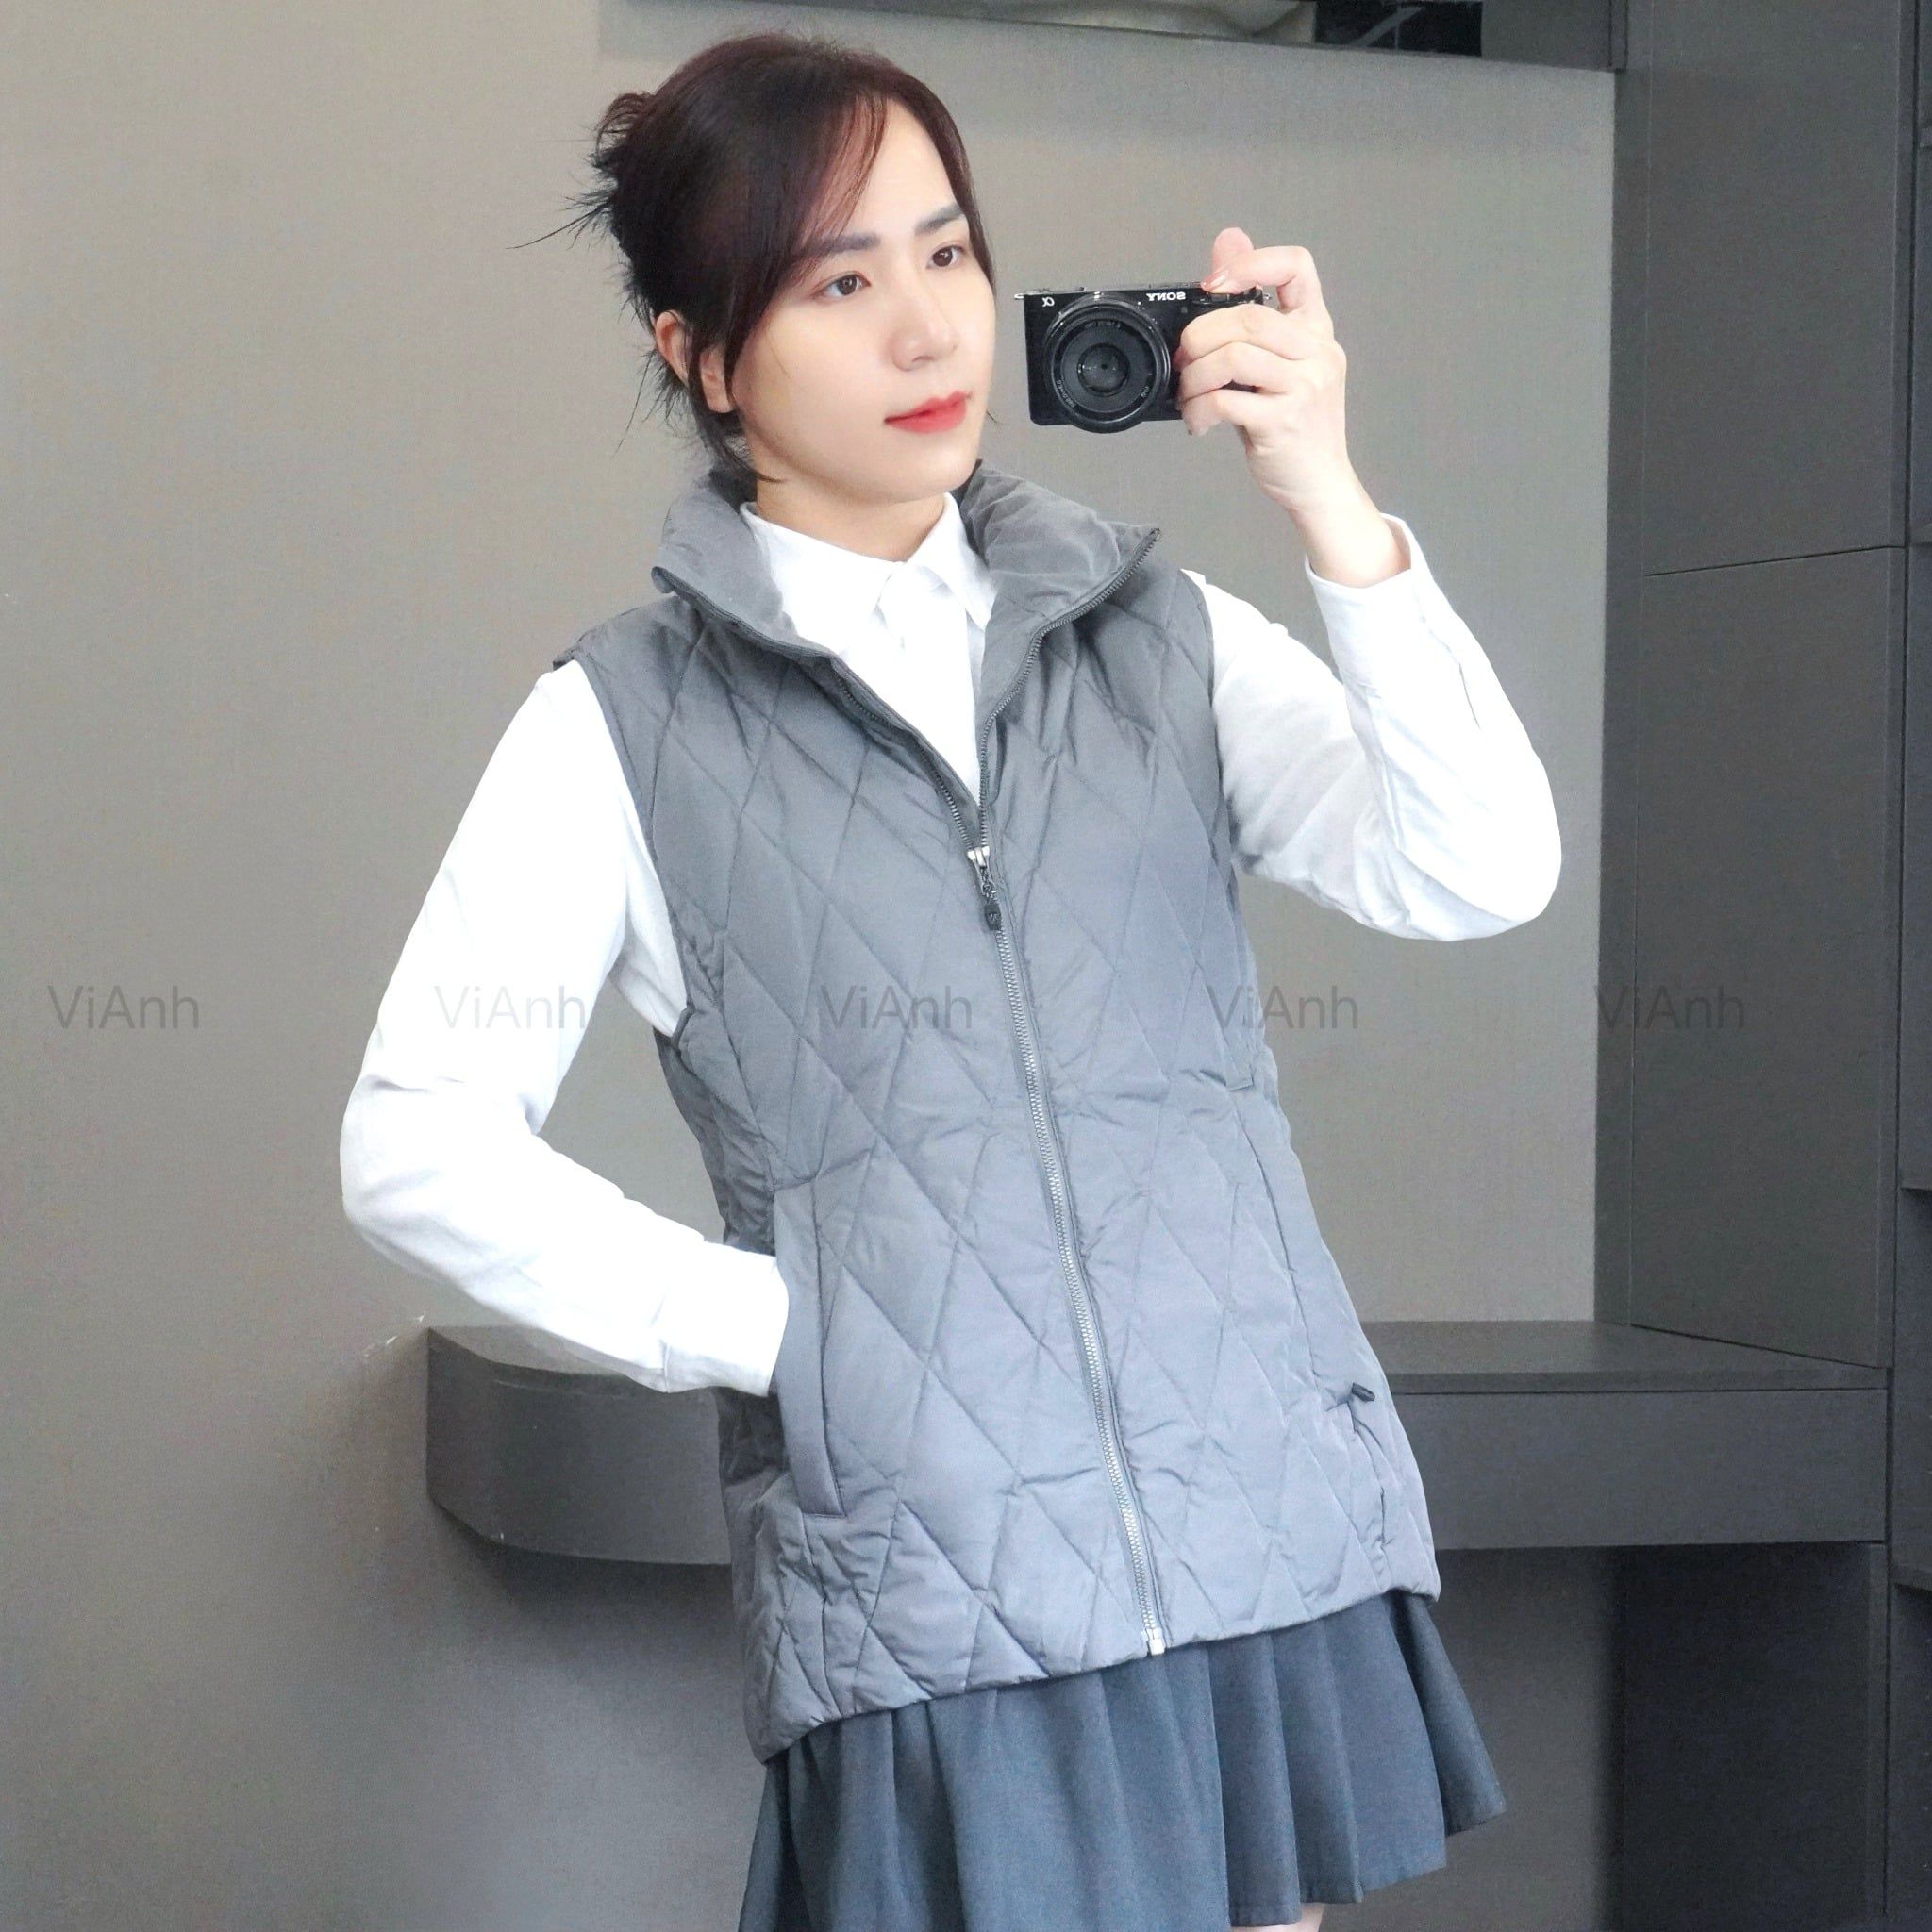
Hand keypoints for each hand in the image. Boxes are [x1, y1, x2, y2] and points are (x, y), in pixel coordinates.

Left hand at [1174, 227, 1359, 520]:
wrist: (1319, 482)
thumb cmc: (1295, 424)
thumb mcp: (1280, 361)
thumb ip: (1253, 309)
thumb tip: (1228, 243)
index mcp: (1316, 330)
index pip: (1297, 266)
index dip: (1251, 263)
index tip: (1213, 284)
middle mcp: (1316, 353)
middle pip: (1248, 316)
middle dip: (1200, 337)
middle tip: (1184, 361)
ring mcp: (1304, 387)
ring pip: (1233, 356)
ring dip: (1195, 376)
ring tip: (1189, 393)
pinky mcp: (1283, 422)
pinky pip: (1225, 401)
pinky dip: (1199, 410)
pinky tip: (1199, 420)